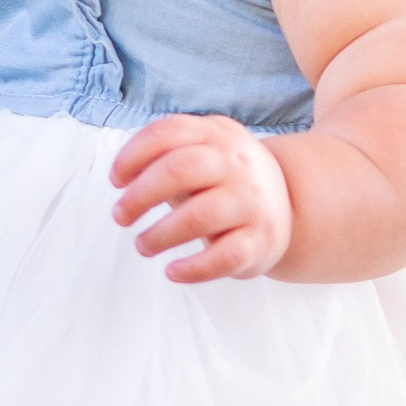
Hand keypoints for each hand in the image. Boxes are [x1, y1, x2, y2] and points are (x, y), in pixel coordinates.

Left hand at [109, 112, 292, 282]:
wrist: (289, 206)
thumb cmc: (223, 182)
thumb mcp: (201, 155)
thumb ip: (164, 158)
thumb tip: (122, 179)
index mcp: (217, 134)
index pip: (169, 132)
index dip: (133, 155)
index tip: (116, 181)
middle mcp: (237, 163)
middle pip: (182, 169)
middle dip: (140, 195)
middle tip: (120, 217)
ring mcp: (252, 201)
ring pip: (200, 216)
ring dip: (161, 235)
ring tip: (143, 246)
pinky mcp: (262, 239)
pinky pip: (226, 256)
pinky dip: (193, 268)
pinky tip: (172, 272)